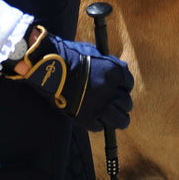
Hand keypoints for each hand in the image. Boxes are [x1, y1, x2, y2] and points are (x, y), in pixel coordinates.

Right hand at [3, 25, 133, 131]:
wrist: (50, 70)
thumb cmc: (70, 57)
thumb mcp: (94, 53)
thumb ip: (110, 63)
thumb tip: (121, 68)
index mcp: (115, 73)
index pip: (129, 83)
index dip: (123, 85)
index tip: (118, 86)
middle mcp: (112, 92)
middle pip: (127, 103)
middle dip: (121, 102)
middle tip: (114, 101)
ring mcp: (101, 108)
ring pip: (121, 120)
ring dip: (117, 117)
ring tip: (112, 116)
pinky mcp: (89, 120)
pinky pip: (101, 126)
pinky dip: (98, 122)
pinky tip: (92, 115)